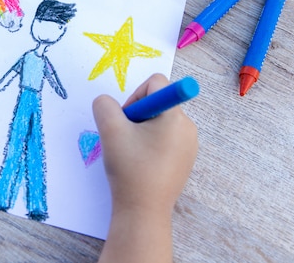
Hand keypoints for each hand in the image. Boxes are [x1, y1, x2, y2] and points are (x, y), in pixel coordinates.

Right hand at [93, 74, 197, 262]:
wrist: (143, 211)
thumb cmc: (130, 168)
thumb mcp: (110, 130)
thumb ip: (104, 105)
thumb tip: (107, 102)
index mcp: (175, 116)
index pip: (156, 83)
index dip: (134, 95)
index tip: (126, 119)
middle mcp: (188, 127)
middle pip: (157, 102)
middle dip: (136, 115)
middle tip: (125, 138)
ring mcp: (189, 145)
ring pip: (159, 121)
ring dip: (141, 130)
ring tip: (132, 152)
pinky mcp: (185, 159)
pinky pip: (166, 137)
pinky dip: (150, 143)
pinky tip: (141, 162)